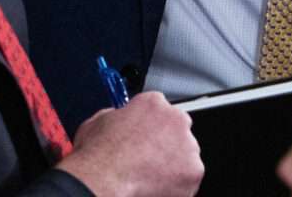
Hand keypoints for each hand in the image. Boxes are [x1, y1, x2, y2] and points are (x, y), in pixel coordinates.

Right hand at [58, 92, 202, 196]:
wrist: (103, 180)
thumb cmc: (98, 154)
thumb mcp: (98, 121)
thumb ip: (117, 116)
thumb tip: (117, 120)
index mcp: (153, 103)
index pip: (160, 109)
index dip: (151, 126)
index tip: (145, 137)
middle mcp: (176, 119)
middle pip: (177, 130)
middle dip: (166, 145)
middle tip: (148, 161)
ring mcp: (188, 146)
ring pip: (186, 156)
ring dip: (173, 165)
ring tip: (150, 177)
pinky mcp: (193, 171)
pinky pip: (188, 180)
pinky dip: (176, 186)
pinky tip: (156, 188)